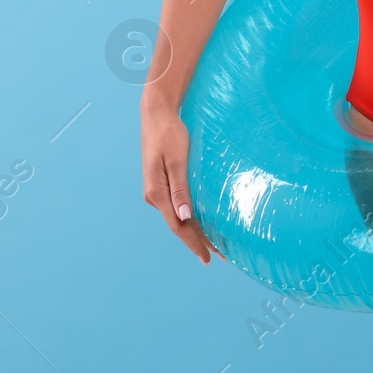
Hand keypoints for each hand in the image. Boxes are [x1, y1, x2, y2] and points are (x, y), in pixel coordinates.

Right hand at [141, 103, 214, 263]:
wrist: (157, 114)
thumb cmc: (169, 134)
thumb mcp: (178, 160)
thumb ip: (180, 188)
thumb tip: (184, 216)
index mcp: (157, 193)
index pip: (177, 225)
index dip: (193, 243)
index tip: (207, 257)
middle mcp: (155, 195)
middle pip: (178, 225)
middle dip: (197, 241)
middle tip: (217, 256)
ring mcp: (158, 190)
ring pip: (178, 217)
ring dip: (195, 231)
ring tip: (213, 245)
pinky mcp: (163, 183)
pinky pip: (177, 206)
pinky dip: (190, 217)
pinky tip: (201, 222)